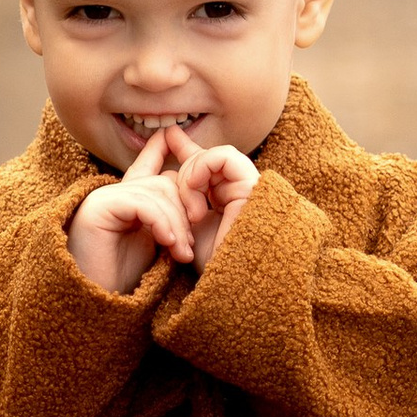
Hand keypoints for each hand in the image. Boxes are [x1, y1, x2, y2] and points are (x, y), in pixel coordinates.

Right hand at [65, 126, 198, 295]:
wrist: (99, 306)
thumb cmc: (126, 281)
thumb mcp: (156, 245)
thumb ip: (170, 221)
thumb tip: (195, 204)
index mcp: (127, 200)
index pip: (153, 169)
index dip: (175, 168)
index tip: (202, 175)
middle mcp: (113, 193)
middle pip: (163, 183)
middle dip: (184, 214)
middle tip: (190, 248)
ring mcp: (104, 198)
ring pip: (155, 192)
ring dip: (176, 225)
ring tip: (182, 254)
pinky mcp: (98, 207)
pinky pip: (140, 204)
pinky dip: (160, 222)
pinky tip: (168, 244)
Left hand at [165, 132, 257, 275]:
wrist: (226, 281)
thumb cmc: (207, 260)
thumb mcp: (184, 219)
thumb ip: (177, 190)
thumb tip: (164, 158)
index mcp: (225, 198)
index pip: (204, 164)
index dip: (185, 148)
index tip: (166, 135)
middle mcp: (239, 189)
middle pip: (206, 158)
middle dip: (185, 172)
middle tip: (181, 206)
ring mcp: (248, 186)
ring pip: (214, 155)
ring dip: (193, 176)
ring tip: (190, 209)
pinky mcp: (253, 184)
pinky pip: (224, 156)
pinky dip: (203, 169)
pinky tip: (196, 196)